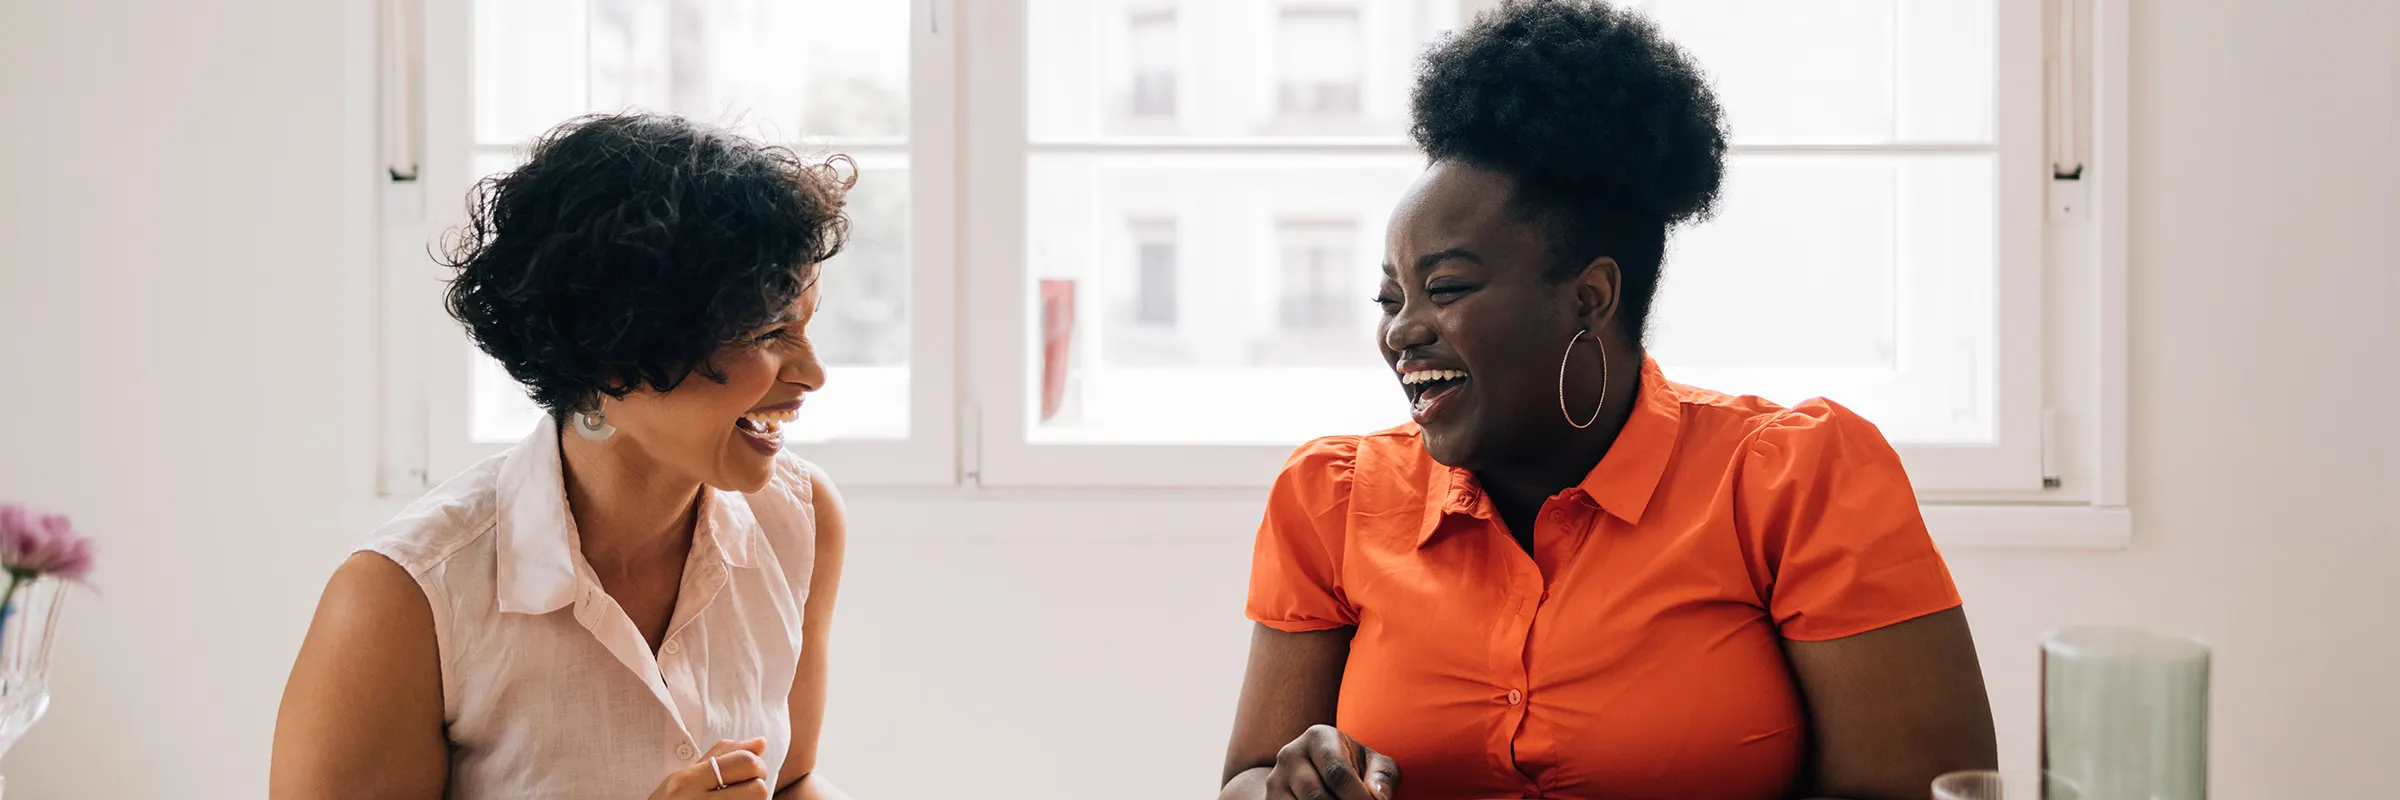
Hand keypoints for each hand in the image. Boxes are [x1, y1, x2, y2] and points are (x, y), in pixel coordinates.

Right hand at [647, 738, 771, 798]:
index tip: (750, 772)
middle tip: (746, 790)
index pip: (744, 762)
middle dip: (758, 787)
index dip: (757, 765)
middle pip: (757, 789)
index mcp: (688, 780)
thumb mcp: (685, 777)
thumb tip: (761, 742)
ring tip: (735, 798)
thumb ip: (721, 756)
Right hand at [1263, 724, 1399, 799]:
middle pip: (1317, 796)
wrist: (1315, 771)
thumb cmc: (1354, 767)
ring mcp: (1276, 779)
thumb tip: (1378, 799)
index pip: (1337, 773)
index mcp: (1318, 737)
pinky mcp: (1269, 799)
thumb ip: (1382, 777)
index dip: (1358, 798)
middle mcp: (1291, 755)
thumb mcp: (1373, 765)